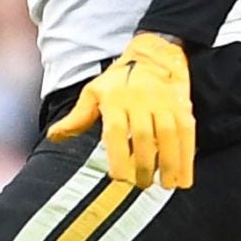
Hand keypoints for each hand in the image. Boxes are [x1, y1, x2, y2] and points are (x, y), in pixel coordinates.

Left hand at [48, 32, 195, 189]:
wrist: (154, 54)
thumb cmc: (119, 79)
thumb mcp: (94, 92)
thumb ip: (77, 117)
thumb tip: (53, 136)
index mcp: (114, 99)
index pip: (116, 131)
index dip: (118, 155)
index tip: (119, 177)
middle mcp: (140, 100)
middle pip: (143, 135)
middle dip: (144, 163)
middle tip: (141, 184)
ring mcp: (163, 103)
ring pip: (168, 135)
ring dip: (169, 163)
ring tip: (166, 186)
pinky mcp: (182, 106)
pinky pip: (186, 132)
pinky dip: (187, 156)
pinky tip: (184, 176)